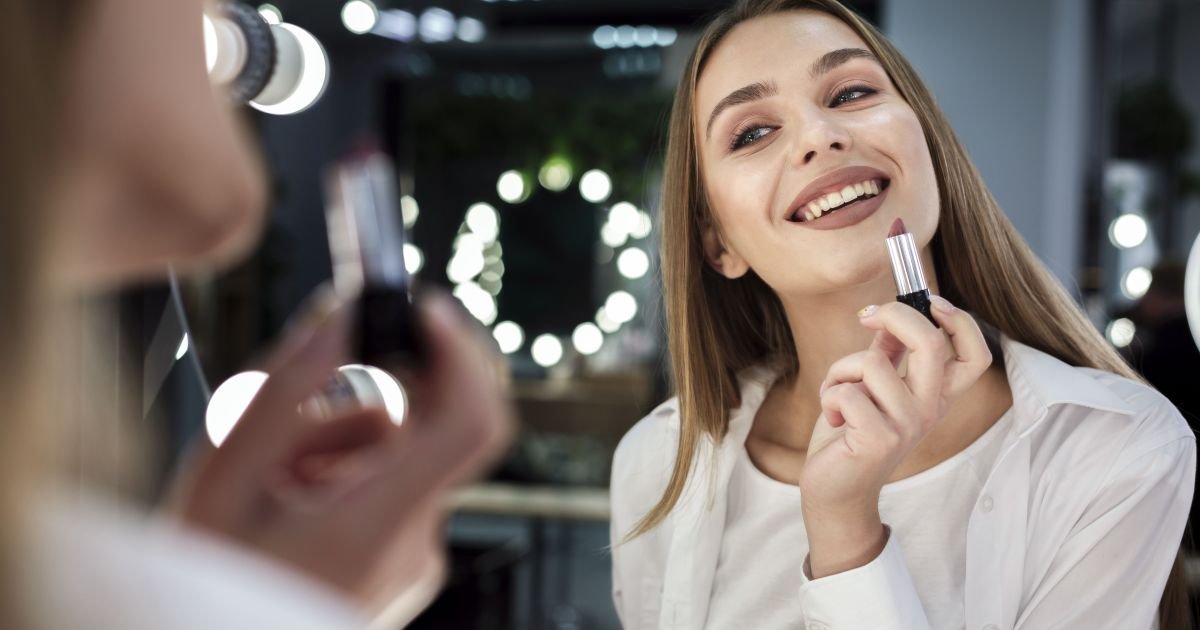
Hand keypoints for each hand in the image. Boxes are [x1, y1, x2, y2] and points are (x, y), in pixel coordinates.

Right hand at [170, 289, 512, 615]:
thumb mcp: (222, 479)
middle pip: (425, 426)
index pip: (471, 422)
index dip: (459, 353)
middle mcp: (413, 545)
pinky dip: (345, 469)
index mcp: (374, 527)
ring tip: (273, 474)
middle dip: (367, 396)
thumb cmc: (204, 586)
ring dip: (342, 438)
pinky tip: (290, 496)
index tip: (423, 311)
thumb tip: (341, 317)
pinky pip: (392, 483)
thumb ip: (285, 389)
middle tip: (302, 407)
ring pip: (401, 452)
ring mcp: (414, 557)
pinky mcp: (406, 559)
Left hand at [799, 297, 990, 575]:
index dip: (959, 320)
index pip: (975, 354)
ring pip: (871, 364)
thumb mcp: (873, 388)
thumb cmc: (850, 435)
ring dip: (840, 370)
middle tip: (866, 317)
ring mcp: (907, 426)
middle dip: (894, 315)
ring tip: (836, 394)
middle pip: (931, 342)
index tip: (927, 300)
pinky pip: (847, 392)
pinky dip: (829, 395)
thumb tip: (890, 316)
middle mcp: (930, 410)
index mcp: (936, 395)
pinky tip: (832, 418)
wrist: (834, 491)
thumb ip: (887, 355)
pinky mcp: (878, 440)